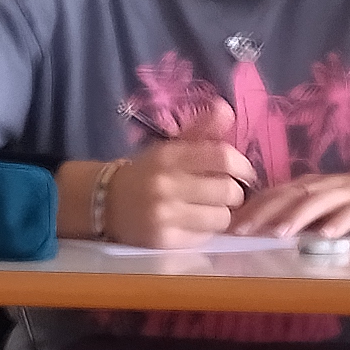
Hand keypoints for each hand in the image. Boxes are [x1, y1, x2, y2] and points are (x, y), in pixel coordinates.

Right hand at [99, 136, 258, 247]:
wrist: (105, 203)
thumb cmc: (148, 173)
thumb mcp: (170, 147)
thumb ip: (201, 130)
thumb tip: (227, 108)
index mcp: (169, 155)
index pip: (222, 156)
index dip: (242, 165)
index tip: (245, 172)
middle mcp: (166, 184)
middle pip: (228, 190)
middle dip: (235, 193)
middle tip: (228, 194)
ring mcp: (164, 214)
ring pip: (221, 217)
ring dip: (222, 214)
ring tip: (209, 210)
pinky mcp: (164, 241)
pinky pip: (205, 237)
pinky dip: (205, 231)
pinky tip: (193, 224)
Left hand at [235, 158, 349, 240]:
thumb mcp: (331, 203)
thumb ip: (306, 212)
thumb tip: (269, 229)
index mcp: (314, 184)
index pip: (275, 193)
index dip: (251, 208)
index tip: (228, 225)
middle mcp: (327, 184)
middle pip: (290, 195)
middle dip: (263, 212)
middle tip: (240, 232)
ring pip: (319, 201)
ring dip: (297, 217)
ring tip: (278, 234)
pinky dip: (341, 222)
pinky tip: (328, 235)